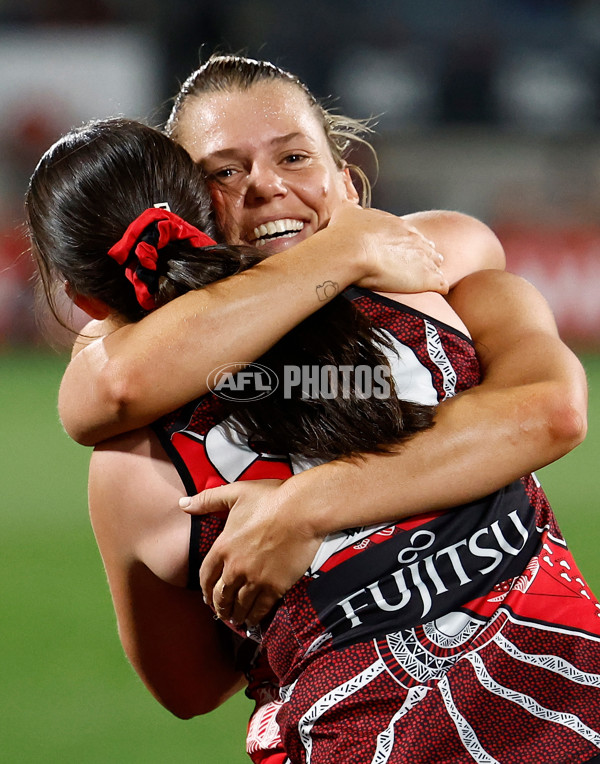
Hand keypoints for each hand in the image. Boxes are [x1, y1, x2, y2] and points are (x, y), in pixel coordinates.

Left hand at [180, 480, 321, 627]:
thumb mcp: (235, 493)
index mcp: (223, 546)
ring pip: (239, 605)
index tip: (206, 595)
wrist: (303, 510)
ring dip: (235, 615)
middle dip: (219, 606)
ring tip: (236, 619)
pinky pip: (260, 609)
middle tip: (221, 612)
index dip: (204, 588)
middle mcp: (235, 567)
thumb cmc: (272, 498)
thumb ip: (207, 500)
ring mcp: (255, 579)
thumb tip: (183, 504)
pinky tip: (253, 620)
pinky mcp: (275, 587)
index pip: (206, 575)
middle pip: (220, 595)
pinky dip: (254, 618)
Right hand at [328, 202, 447, 294]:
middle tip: (419, 266)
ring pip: (436, 264)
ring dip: (433, 271)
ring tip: (429, 280)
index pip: (409, 235)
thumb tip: (348, 211)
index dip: (407, 244)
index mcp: (397, 226)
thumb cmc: (344, 233)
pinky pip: (441, 284)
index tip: (403, 251)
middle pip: (426, 248)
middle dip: (424, 256)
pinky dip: (439, 287)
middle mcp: (413, 240)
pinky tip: (436, 292)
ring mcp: (422, 258)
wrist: (350, 250)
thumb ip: (352, 212)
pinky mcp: (426, 278)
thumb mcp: (346, 212)